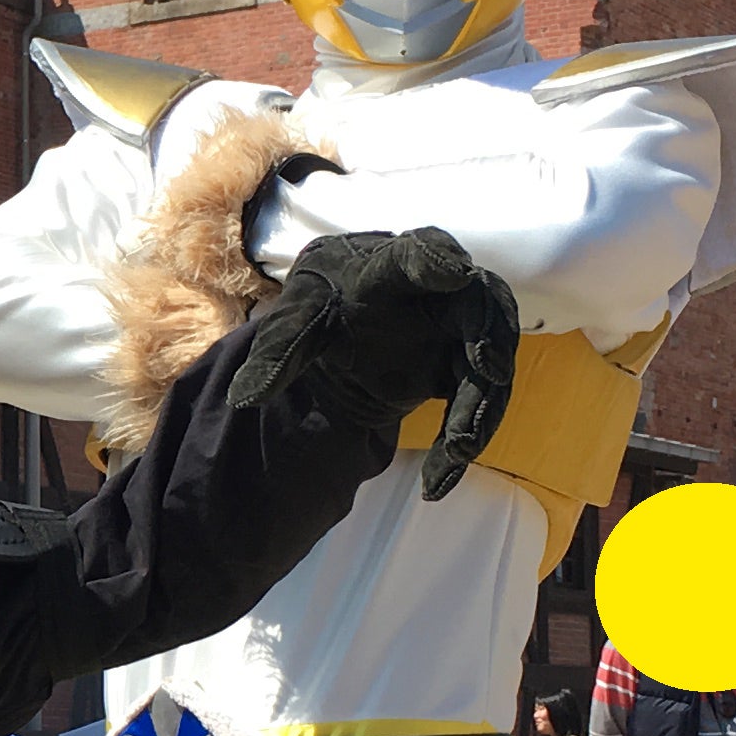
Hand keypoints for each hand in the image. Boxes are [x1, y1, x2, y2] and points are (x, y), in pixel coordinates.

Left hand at [231, 226, 521, 499]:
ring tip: (457, 450)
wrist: (350, 328)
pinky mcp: (467, 365)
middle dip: (488, 337)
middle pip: (480, 305)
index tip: (456, 273)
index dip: (434, 262)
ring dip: (480, 406)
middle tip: (489, 372)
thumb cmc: (325, 307)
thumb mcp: (295, 322)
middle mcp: (440, 289)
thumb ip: (276, 352)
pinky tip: (438, 480)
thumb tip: (245, 398)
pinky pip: (480, 401)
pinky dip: (465, 438)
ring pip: (491, 360)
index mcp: (388, 266)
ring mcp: (461, 327)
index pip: (414, 255)